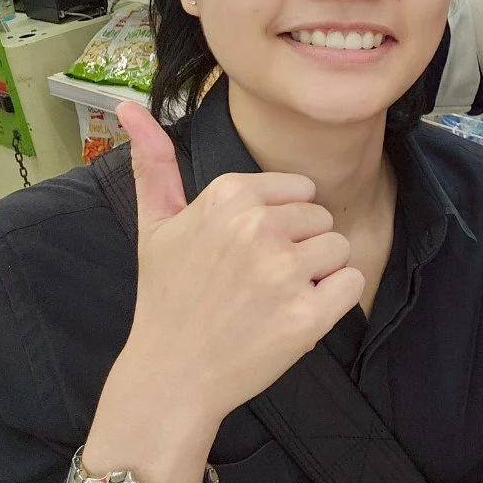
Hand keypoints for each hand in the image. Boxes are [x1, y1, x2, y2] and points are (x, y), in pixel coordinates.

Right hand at [114, 103, 364, 421]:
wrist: (171, 376)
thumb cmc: (168, 298)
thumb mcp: (155, 225)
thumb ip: (154, 163)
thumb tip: (130, 106)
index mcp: (229, 196)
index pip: (300, 190)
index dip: (282, 223)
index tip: (245, 252)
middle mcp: (258, 227)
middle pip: (322, 218)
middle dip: (300, 248)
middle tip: (257, 282)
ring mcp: (284, 272)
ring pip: (340, 249)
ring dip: (319, 275)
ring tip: (274, 298)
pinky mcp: (307, 315)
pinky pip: (352, 284)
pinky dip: (334, 302)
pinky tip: (294, 316)